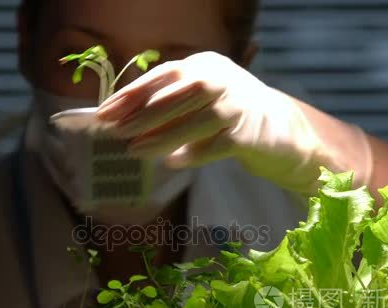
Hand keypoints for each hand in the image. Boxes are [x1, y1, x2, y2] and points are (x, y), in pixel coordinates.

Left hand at [96, 52, 371, 194]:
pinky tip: (172, 162)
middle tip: (115, 132)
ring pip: (195, 119)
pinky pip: (215, 146)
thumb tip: (125, 122)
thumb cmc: (230, 116)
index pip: (164, 75)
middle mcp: (223, 78)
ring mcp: (239, 105)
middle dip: (142, 114)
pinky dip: (192, 154)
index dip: (132, 93)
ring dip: (161, 136)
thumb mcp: (200, 100)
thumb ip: (170, 105)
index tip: (105, 111)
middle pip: (178, 93)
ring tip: (135, 151)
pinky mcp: (250, 134)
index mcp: (206, 65)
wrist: (283, 132)